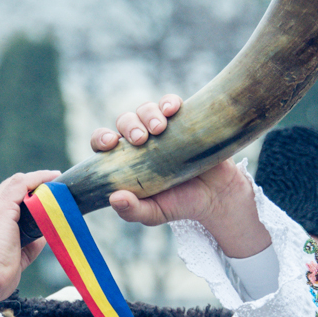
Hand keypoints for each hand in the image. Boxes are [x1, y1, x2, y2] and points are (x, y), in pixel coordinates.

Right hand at [0, 170, 58, 305]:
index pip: (0, 200)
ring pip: (15, 183)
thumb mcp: (12, 259)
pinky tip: (52, 179)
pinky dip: (38, 179)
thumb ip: (27, 245)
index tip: (38, 196)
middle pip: (8, 189)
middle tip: (53, 184)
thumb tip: (43, 235)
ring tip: (55, 180)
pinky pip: (21, 185)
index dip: (21, 195)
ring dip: (37, 181)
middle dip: (31, 186)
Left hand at [91, 98, 269, 257]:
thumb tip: (114, 198)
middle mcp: (140, 141)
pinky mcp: (183, 119)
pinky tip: (172, 110)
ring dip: (148, 114)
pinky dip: (168, 102)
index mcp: (125, 159)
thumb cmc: (179, 204)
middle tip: (141, 139)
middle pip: (124, 121)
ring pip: (145, 110)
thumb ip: (132, 210)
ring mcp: (162, 128)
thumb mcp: (154, 213)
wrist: (216, 196)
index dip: (101, 139)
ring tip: (159, 128)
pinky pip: (170, 103)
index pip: (103, 143)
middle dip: (129, 126)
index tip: (109, 143)